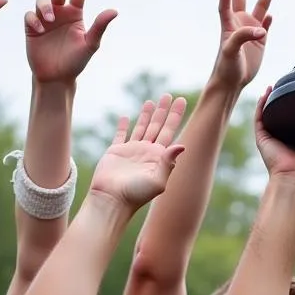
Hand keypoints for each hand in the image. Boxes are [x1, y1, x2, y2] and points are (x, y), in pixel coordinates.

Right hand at [25, 0, 116, 84]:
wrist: (57, 78)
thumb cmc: (76, 62)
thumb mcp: (90, 45)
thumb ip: (100, 27)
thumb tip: (114, 11)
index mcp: (75, 14)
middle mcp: (60, 13)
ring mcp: (45, 19)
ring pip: (42, 0)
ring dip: (45, 6)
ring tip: (50, 18)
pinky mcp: (32, 27)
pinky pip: (30, 15)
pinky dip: (34, 18)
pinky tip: (39, 28)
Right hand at [91, 95, 186, 209]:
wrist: (112, 200)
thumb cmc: (135, 194)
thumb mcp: (157, 181)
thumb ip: (168, 163)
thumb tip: (182, 145)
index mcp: (159, 157)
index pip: (170, 131)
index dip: (175, 116)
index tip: (181, 100)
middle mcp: (147, 152)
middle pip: (157, 126)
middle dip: (163, 111)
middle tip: (168, 95)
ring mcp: (131, 151)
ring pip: (141, 127)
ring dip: (146, 114)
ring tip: (151, 101)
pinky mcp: (116, 152)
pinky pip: (120, 135)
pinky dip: (123, 125)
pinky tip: (125, 117)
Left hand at [211, 0, 276, 90]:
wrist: (232, 82)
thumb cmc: (226, 67)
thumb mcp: (231, 51)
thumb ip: (243, 37)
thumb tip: (262, 29)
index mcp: (228, 24)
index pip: (225, 5)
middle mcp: (239, 23)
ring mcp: (250, 31)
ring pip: (260, 7)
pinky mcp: (260, 42)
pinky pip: (266, 26)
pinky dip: (268, 19)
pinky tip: (271, 14)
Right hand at [254, 88, 294, 189]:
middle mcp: (288, 140)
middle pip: (287, 117)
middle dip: (289, 101)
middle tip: (294, 83)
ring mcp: (274, 138)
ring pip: (272, 115)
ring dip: (273, 100)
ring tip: (278, 83)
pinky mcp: (264, 139)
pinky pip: (260, 118)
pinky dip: (262, 104)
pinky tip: (267, 90)